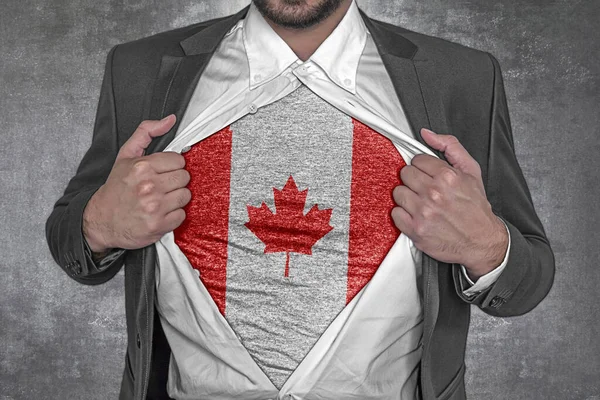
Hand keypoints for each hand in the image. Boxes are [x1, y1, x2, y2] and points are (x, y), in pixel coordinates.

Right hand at [83, 114, 191, 252]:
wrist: (101, 220)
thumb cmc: (116, 188)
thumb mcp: (126, 156)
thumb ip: (146, 132)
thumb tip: (170, 119)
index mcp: (142, 167)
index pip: (178, 159)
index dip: (171, 165)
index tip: (162, 172)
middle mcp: (149, 186)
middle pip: (185, 177)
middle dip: (175, 181)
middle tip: (162, 186)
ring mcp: (155, 207)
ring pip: (186, 195)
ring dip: (176, 198)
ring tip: (161, 199)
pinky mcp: (159, 225)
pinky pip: (182, 215)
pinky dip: (174, 215)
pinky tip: (161, 213)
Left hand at [391, 128, 508, 279]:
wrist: (482, 241)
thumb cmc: (476, 207)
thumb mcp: (471, 171)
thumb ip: (450, 146)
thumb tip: (426, 134)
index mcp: (447, 177)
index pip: (417, 160)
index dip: (423, 167)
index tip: (429, 176)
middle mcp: (434, 194)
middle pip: (405, 174)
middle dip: (415, 181)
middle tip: (426, 190)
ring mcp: (423, 213)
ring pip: (398, 193)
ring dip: (407, 197)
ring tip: (421, 203)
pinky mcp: (415, 230)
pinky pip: (395, 214)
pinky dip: (403, 215)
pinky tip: (417, 216)